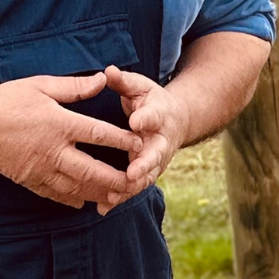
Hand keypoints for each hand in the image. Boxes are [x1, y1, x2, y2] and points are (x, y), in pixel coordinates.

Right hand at [0, 69, 144, 207]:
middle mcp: (53, 150)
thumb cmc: (8, 100)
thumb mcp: (41, 85)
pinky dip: (72, 199)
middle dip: (117, 178)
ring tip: (118, 197)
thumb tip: (102, 80)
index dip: (122, 140)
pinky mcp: (29, 180)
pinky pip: (56, 194)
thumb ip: (74, 87)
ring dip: (99, 193)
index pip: (99, 134)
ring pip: (77, 187)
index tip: (139, 143)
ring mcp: (41, 169)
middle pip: (93, 170)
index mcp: (59, 123)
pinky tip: (84, 201)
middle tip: (135, 181)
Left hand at [98, 67, 194, 207]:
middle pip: (155, 154)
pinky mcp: (147, 174)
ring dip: (131, 187)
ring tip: (114, 196)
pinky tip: (103, 207)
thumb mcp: (140, 87)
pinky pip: (135, 188)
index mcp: (159, 116)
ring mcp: (156, 161)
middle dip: (144, 164)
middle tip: (132, 172)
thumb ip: (124, 82)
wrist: (175, 122)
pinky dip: (121, 198)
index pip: (154, 116)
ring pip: (146, 177)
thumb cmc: (151, 102)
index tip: (136, 121)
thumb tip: (107, 71)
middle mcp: (161, 141)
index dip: (146, 119)